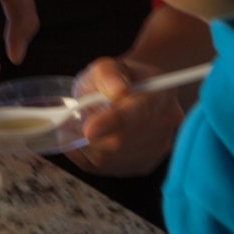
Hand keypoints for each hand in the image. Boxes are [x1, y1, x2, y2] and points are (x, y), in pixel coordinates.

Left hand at [67, 57, 186, 176]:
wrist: (132, 93)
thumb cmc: (117, 79)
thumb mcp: (108, 66)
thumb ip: (110, 73)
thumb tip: (117, 92)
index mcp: (160, 93)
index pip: (139, 112)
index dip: (113, 122)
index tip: (89, 129)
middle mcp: (166, 124)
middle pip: (123, 141)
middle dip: (89, 135)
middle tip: (68, 123)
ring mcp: (157, 149)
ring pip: (111, 159)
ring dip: (84, 145)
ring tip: (76, 127)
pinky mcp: (143, 166)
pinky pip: (106, 168)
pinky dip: (86, 155)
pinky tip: (82, 140)